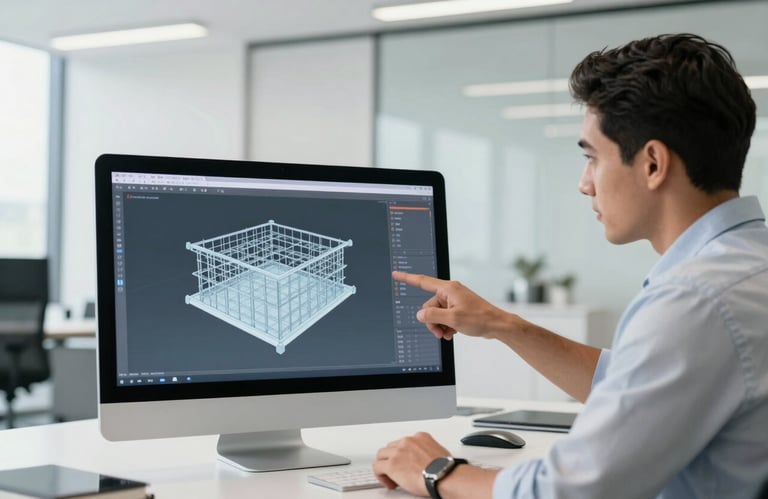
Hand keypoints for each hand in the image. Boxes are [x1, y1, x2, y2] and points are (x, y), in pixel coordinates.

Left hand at [372, 432, 450, 494]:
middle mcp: (407, 441)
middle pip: (391, 447)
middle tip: (398, 471)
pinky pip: (377, 467)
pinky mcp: (391, 464)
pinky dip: (381, 476)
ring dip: (384, 466)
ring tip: (391, 477)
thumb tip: (427, 462)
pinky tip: (389, 483)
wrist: (443, 476)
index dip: (403, 454)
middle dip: (392, 459)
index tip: (405, 463)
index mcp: (420, 437)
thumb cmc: (445, 469)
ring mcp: (398, 452)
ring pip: (381, 455)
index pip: (404, 442)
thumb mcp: (439, 452)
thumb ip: (429, 452)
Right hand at [392, 271, 508, 340]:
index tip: (395, 274)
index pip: (422, 282)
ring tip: (447, 334)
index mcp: (448, 289)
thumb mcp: (453, 319)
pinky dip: (446, 326)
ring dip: (439, 325)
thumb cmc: (480, 318)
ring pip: (436, 314)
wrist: (496, 325)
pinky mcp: (458, 309)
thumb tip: (420, 315)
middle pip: (429, 306)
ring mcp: (454, 301)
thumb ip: (433, 316)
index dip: (407, 278)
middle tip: (439, 332)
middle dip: (431, 321)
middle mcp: (450, 293)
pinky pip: (444, 317)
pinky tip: (452, 333)